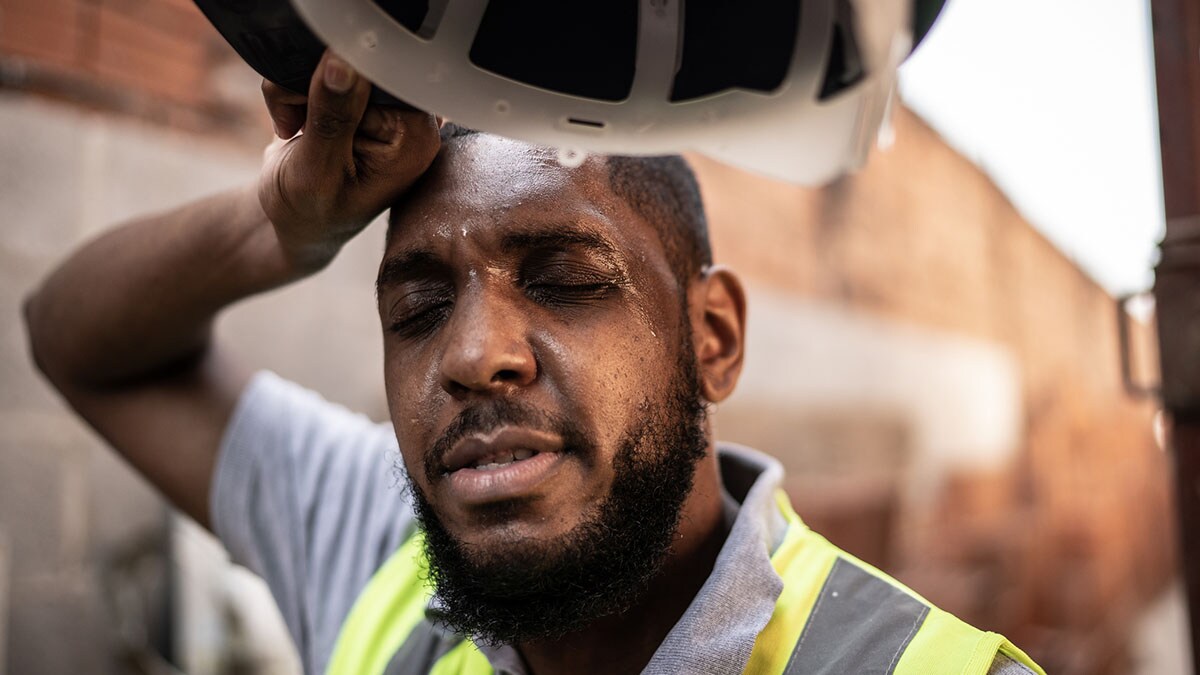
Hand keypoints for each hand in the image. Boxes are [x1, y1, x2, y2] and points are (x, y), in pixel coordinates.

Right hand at [258, 50, 440, 270]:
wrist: (294, 221)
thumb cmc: (310, 211)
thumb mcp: (317, 171)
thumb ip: (331, 118)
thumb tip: (342, 62)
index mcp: (415, 138)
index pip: (382, 74)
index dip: (342, 80)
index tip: (316, 113)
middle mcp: (408, 118)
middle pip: (359, 61)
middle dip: (314, 84)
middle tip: (298, 125)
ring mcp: (384, 106)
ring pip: (333, 58)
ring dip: (297, 86)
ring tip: (296, 127)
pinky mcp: (357, 96)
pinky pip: (320, 65)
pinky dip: (294, 87)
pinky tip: (296, 121)